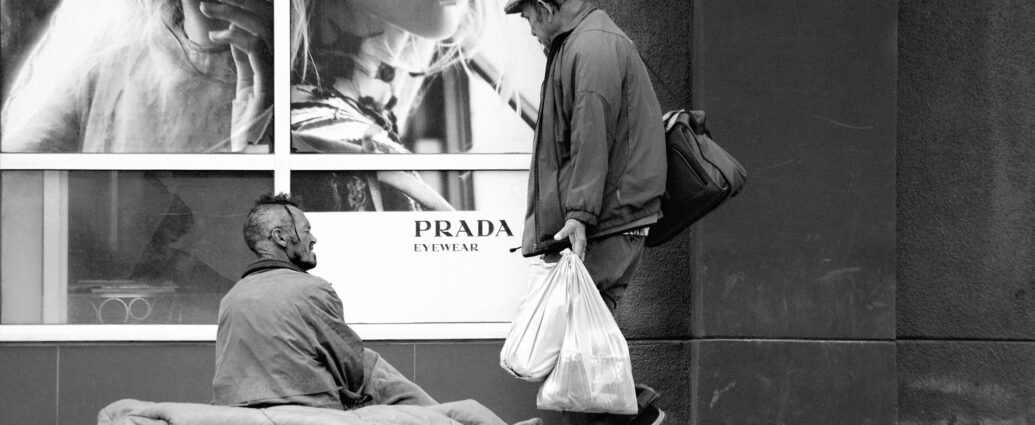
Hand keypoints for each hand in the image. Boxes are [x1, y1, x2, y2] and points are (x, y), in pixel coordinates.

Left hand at [200, 0, 272, 150]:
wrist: (253, 152)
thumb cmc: (248, 123)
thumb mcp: (243, 84)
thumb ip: (242, 58)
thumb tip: (232, 31)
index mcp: (271, 63)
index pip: (261, 27)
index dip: (242, 11)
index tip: (219, 5)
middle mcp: (277, 65)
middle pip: (264, 22)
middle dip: (235, 7)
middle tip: (207, 3)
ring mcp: (274, 74)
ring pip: (260, 30)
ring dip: (232, 14)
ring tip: (207, 8)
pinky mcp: (267, 84)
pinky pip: (256, 50)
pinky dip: (236, 36)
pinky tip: (217, 36)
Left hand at [553, 219, 585, 259]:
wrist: (578, 220)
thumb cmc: (575, 223)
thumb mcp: (568, 226)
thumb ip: (563, 232)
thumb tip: (556, 237)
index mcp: (581, 242)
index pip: (578, 254)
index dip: (573, 260)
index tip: (567, 263)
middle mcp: (582, 245)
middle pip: (580, 257)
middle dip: (573, 262)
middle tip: (566, 265)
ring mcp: (581, 246)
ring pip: (579, 256)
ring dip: (573, 260)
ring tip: (566, 263)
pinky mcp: (578, 246)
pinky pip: (576, 254)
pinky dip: (572, 257)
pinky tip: (567, 259)